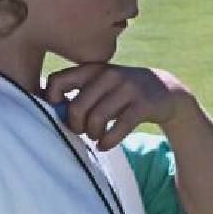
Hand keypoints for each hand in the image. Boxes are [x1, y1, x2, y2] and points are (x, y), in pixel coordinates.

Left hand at [42, 62, 194, 151]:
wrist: (163, 90)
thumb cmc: (121, 93)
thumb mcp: (99, 85)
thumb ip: (77, 93)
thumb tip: (48, 112)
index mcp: (92, 69)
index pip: (57, 82)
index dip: (51, 103)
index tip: (59, 115)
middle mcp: (108, 74)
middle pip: (76, 107)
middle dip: (75, 126)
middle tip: (82, 131)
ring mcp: (127, 88)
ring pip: (96, 119)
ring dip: (93, 135)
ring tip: (96, 136)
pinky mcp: (142, 105)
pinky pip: (118, 128)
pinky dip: (108, 141)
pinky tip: (105, 145)